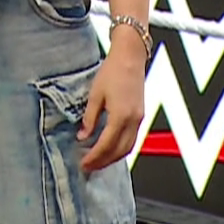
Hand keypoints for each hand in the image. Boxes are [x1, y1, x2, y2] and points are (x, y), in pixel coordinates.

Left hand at [77, 53, 144, 171]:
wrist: (130, 57)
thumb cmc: (113, 71)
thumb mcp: (95, 95)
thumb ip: (89, 118)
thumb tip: (83, 136)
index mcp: (120, 116)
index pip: (106, 145)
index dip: (94, 157)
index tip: (83, 163)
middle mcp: (133, 120)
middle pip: (119, 151)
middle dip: (103, 162)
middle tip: (89, 167)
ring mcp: (139, 118)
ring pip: (128, 147)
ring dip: (113, 157)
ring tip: (98, 161)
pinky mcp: (141, 115)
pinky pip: (133, 139)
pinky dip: (121, 148)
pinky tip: (110, 147)